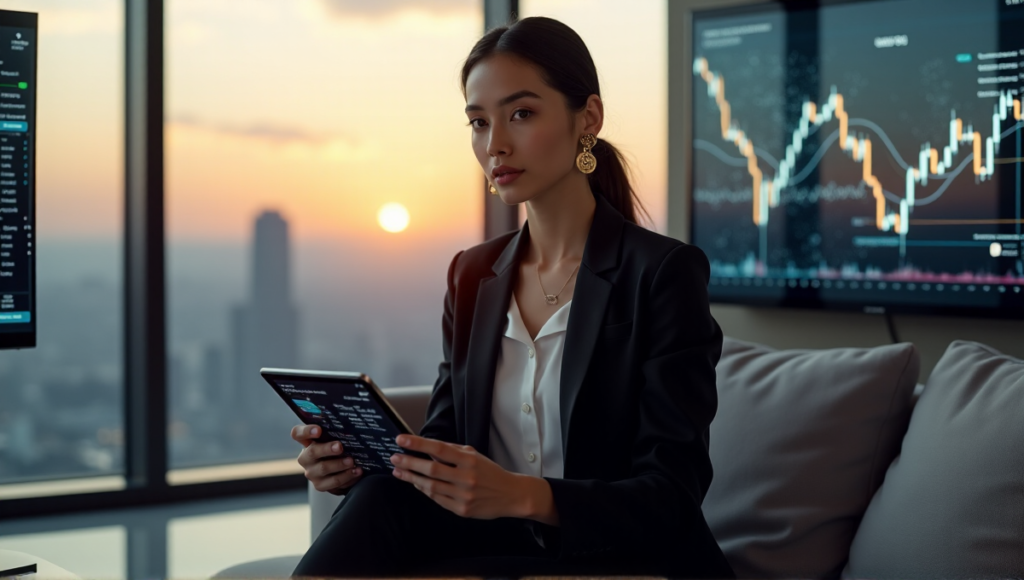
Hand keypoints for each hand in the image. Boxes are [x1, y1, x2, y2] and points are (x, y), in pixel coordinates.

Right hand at [292, 424, 362, 494]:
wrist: (337, 471)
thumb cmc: (335, 449)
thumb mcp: (333, 440)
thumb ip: (335, 433)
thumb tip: (350, 427)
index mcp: (306, 442)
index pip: (298, 433)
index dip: (306, 431)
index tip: (318, 430)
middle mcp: (305, 458)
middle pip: (312, 452)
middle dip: (327, 449)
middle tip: (340, 447)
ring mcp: (311, 473)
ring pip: (324, 468)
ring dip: (339, 464)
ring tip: (352, 461)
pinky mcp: (320, 485)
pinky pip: (333, 482)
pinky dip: (347, 476)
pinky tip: (356, 471)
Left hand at [389, 434, 536, 519]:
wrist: (510, 495)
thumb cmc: (490, 472)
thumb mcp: (474, 456)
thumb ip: (452, 451)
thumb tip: (427, 447)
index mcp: (469, 460)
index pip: (438, 449)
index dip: (418, 444)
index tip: (401, 440)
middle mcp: (466, 477)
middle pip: (431, 469)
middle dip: (409, 463)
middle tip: (394, 458)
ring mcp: (463, 495)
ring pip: (430, 486)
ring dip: (412, 478)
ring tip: (399, 471)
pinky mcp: (461, 510)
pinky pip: (437, 499)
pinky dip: (424, 490)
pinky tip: (416, 483)